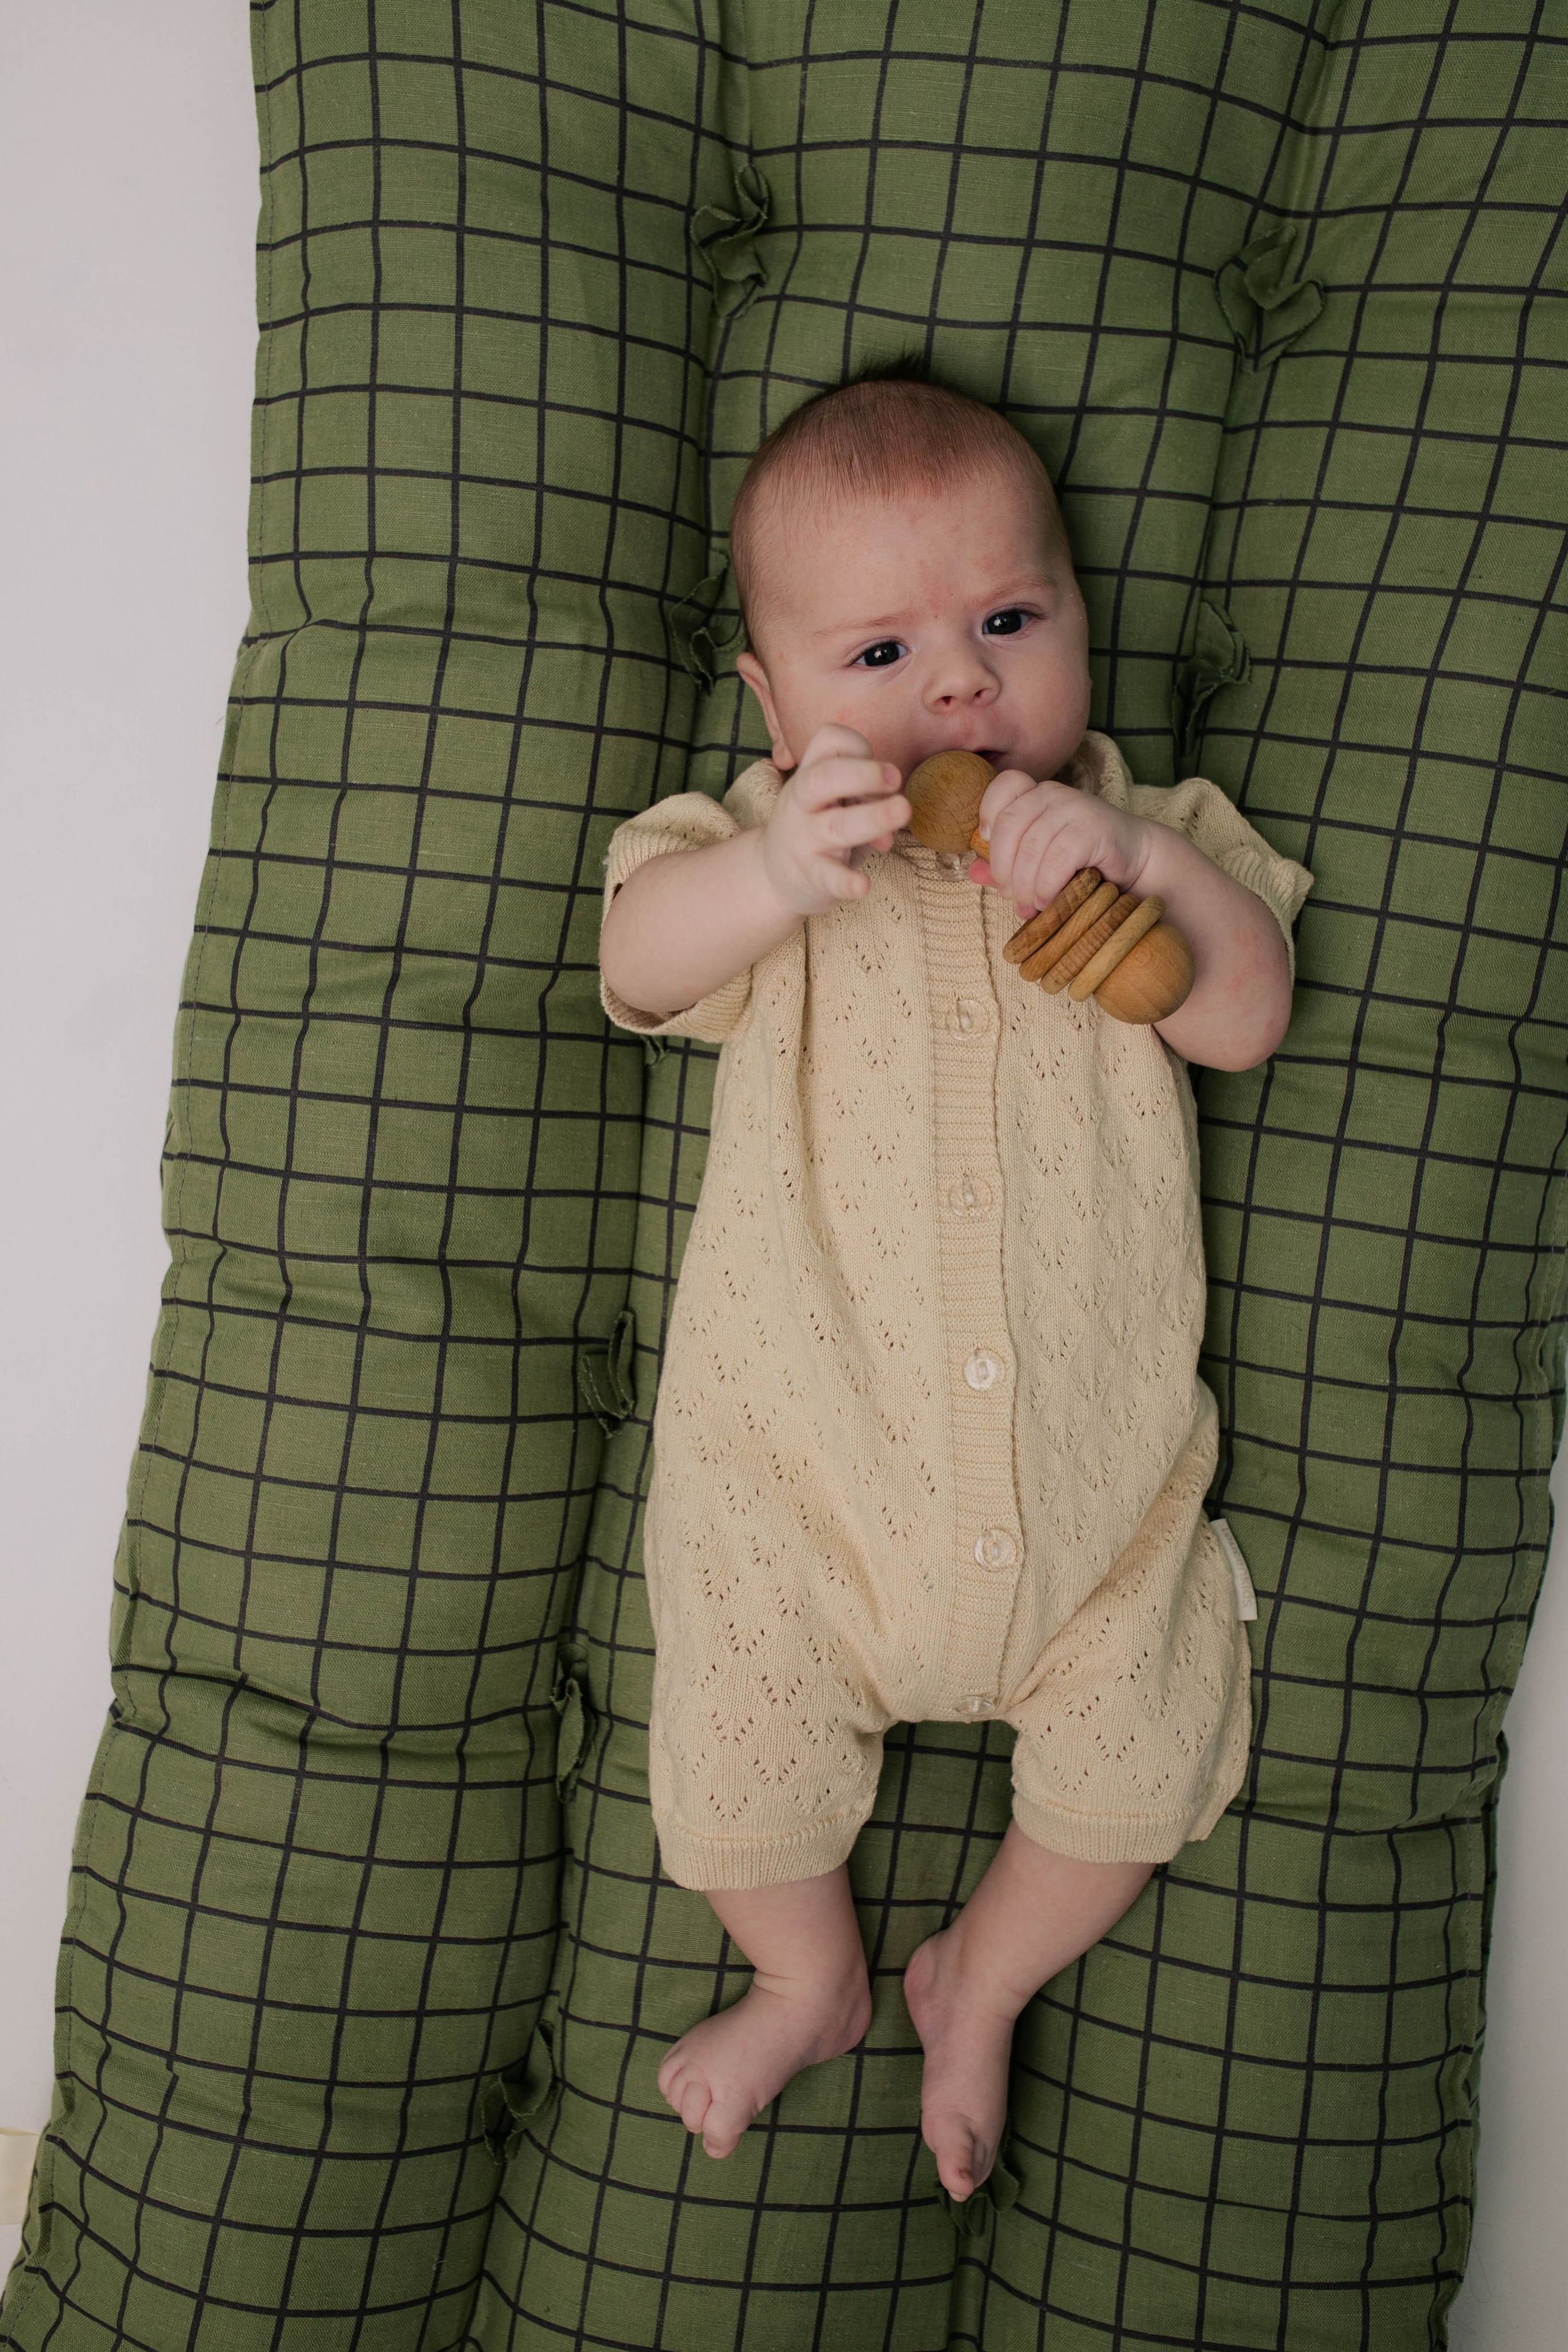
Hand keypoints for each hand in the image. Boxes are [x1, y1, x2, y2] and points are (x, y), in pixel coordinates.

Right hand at [761, 724, 910, 914]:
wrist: (774, 876)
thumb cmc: (817, 828)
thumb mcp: (834, 801)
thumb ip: (867, 797)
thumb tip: (899, 810)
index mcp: (809, 775)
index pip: (828, 742)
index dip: (859, 747)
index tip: (884, 773)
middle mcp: (801, 803)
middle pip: (823, 777)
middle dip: (862, 773)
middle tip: (895, 779)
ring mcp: (803, 840)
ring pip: (836, 826)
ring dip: (872, 818)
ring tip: (903, 811)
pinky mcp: (810, 876)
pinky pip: (827, 877)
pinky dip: (845, 882)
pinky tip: (863, 885)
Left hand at [969, 769, 1151, 917]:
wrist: (1134, 860)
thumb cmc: (1081, 860)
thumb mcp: (1037, 860)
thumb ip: (1005, 864)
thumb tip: (972, 872)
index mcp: (1035, 794)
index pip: (1004, 786)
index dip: (988, 813)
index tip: (986, 843)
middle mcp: (1053, 794)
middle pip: (1009, 825)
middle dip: (1003, 868)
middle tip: (1011, 895)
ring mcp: (1075, 808)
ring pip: (1031, 847)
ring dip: (1025, 885)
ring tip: (1031, 905)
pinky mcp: (1094, 828)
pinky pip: (1057, 859)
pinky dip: (1047, 886)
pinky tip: (1049, 900)